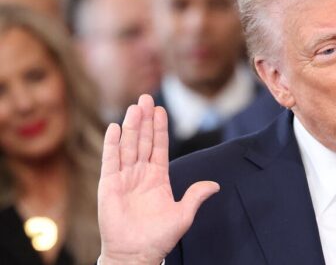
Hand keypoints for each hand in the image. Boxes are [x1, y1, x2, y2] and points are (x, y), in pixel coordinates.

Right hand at [97, 94, 219, 264]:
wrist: (136, 254)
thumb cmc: (158, 237)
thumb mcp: (183, 214)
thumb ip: (196, 196)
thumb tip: (215, 185)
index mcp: (158, 178)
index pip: (159, 147)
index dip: (159, 128)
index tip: (160, 109)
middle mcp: (140, 174)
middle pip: (142, 141)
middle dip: (144, 120)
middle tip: (146, 98)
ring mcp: (124, 178)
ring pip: (128, 146)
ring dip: (131, 126)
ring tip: (134, 107)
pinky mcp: (109, 186)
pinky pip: (110, 161)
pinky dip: (112, 144)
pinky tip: (114, 128)